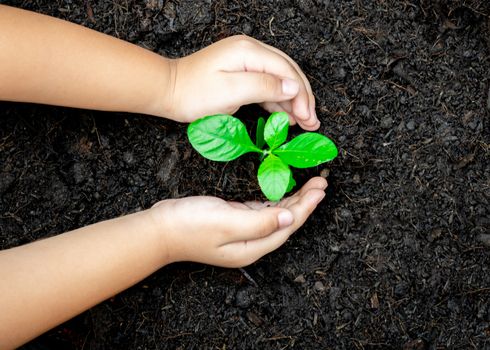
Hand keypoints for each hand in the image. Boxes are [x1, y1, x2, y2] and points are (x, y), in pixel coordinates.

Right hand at [149, 177, 326, 267]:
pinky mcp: (233, 221)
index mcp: (252, 247)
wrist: (160, 229)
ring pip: (276, 216)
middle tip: (321, 181)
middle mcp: (251, 243)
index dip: (306, 207)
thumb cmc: (190, 225)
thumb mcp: (227, 222)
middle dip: (305, 202)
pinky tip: (283, 191)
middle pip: (285, 221)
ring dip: (293, 199)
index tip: (320, 189)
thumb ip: (260, 221)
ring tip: (310, 185)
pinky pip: (262, 211)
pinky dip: (275, 200)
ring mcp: (242, 233)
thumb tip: (289, 219)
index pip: (288, 226)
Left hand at [165, 35, 318, 130]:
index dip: (301, 94)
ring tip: (304, 122)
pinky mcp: (241, 73)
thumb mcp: (231, 91)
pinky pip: (266, 85)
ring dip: (293, 101)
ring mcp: (246, 61)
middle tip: (312, 121)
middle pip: (287, 72)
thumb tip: (293, 87)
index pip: (286, 70)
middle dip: (302, 97)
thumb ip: (265, 87)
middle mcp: (250, 51)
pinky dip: (278, 102)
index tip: (308, 116)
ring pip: (279, 80)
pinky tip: (286, 116)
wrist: (169, 92)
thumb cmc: (194, 94)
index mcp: (249, 51)